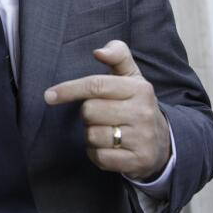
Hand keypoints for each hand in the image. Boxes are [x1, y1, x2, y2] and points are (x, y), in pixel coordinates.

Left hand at [43, 40, 170, 180]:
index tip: (49, 95)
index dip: (69, 89)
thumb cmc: (136, 104)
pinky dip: (96, 154)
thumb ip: (118, 55)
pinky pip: (99, 157)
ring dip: (91, 135)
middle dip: (87, 115)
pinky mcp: (138, 160)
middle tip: (101, 116)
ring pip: (92, 136)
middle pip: (89, 111)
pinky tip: (108, 148)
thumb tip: (98, 52)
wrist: (163, 142)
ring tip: (106, 132)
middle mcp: (142, 113)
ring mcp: (142, 138)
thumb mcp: (131, 77)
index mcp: (139, 89)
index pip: (96, 85)